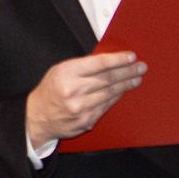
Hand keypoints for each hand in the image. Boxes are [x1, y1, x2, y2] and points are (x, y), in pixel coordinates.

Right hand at [26, 49, 146, 145]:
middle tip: (141, 67)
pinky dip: (116, 98)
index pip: (99, 64)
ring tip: (136, 79)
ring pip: (110, 93)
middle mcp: (73, 91)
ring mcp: (81, 108)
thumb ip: (82, 66)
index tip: (131, 57)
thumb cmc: (50, 91)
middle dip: (128, 72)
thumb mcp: (60, 71)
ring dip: (126, 85)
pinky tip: (123, 92)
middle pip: (108, 79)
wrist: (38, 117)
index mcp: (66, 73)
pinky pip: (106, 106)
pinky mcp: (86, 120)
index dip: (118, 60)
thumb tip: (109, 61)